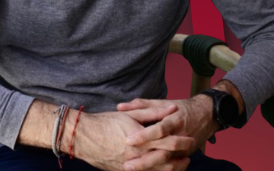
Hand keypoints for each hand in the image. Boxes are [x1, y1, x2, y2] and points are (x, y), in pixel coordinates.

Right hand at [68, 106, 193, 170]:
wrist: (82, 137)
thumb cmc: (105, 123)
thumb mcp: (130, 114)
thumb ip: (153, 113)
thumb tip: (171, 108)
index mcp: (141, 140)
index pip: (169, 142)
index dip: (182, 141)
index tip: (191, 139)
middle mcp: (137, 156)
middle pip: (166, 161)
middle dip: (180, 159)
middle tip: (189, 155)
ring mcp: (130, 167)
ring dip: (171, 169)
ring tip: (180, 165)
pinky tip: (161, 169)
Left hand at [116, 96, 218, 168]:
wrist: (208, 115)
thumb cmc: (181, 107)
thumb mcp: (163, 103)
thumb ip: (141, 105)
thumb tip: (120, 106)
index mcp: (175, 120)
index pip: (159, 129)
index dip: (144, 135)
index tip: (128, 140)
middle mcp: (181, 136)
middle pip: (163, 152)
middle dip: (145, 160)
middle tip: (127, 164)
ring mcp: (184, 149)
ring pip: (167, 163)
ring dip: (150, 168)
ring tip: (132, 170)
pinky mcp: (185, 156)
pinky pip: (172, 167)